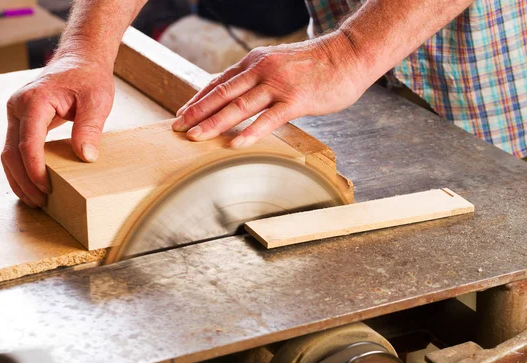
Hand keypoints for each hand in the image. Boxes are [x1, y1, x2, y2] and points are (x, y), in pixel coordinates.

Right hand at [1, 56, 113, 207]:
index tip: (46, 188)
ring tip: (36, 200)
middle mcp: (18, 107)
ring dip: (19, 178)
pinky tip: (32, 185)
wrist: (81, 61)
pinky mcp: (22, 121)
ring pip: (8, 152)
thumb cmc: (89, 78)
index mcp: (34, 101)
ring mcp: (17, 114)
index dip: (35, 168)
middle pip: (11, 151)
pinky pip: (15, 148)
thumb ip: (90, 128)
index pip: (28, 141)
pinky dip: (21, 168)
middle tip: (41, 201)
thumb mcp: (97, 101)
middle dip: (24, 180)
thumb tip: (86, 156)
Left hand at [172, 30, 369, 147]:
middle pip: (222, 94)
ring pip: (239, 107)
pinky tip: (235, 144)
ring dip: (214, 123)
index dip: (198, 99)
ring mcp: (278, 85)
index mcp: (256, 61)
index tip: (182, 113)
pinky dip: (250, 132)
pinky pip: (269, 119)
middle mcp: (262, 70)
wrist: (348, 55)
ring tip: (196, 137)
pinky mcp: (296, 100)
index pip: (220, 82)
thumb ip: (259, 76)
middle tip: (178, 128)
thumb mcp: (280, 62)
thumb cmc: (316, 64)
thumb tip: (240, 91)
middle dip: (197, 112)